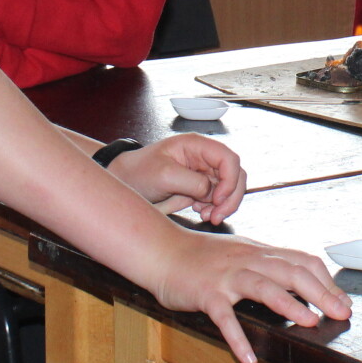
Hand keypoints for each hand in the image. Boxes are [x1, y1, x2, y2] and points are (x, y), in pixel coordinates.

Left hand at [107, 133, 246, 224]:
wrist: (126, 183)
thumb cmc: (140, 172)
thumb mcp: (164, 175)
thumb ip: (192, 181)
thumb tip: (212, 192)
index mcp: (197, 146)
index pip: (228, 158)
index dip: (230, 179)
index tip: (218, 198)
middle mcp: (204, 158)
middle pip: (235, 175)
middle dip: (230, 197)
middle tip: (217, 215)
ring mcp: (204, 174)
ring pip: (230, 189)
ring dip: (224, 206)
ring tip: (208, 217)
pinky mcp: (200, 189)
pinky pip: (218, 199)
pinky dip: (215, 209)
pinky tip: (201, 213)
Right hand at [153, 230, 351, 362]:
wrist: (161, 250)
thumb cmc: (202, 257)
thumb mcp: (241, 253)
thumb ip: (268, 266)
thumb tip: (301, 281)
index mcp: (260, 253)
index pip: (302, 261)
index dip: (327, 281)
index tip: (343, 302)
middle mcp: (248, 261)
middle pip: (291, 272)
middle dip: (321, 293)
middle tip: (341, 314)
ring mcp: (227, 277)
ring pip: (263, 287)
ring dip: (289, 305)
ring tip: (310, 323)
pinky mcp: (206, 294)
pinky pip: (224, 318)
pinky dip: (237, 339)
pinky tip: (249, 359)